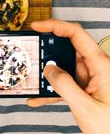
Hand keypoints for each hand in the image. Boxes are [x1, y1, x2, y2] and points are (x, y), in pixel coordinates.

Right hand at [27, 19, 109, 133]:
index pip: (75, 34)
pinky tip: (40, 96)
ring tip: (34, 76)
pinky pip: (65, 80)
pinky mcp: (84, 86)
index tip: (38, 26)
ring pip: (64, 64)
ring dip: (48, 71)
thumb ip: (65, 86)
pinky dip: (52, 87)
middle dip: (48, 48)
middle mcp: (95, 66)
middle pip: (68, 46)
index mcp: (100, 64)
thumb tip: (49, 69)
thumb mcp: (86, 108)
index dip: (55, 26)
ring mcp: (89, 76)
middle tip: (33, 50)